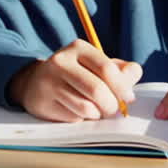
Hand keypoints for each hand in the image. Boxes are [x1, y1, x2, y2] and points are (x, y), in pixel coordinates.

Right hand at [7, 39, 142, 121]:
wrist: (34, 82)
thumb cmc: (76, 74)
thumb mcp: (96, 65)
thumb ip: (119, 70)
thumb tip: (133, 77)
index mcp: (78, 48)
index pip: (106, 68)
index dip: (122, 86)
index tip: (129, 98)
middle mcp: (61, 62)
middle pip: (97, 90)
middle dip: (111, 105)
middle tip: (112, 110)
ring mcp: (49, 82)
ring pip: (86, 107)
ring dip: (97, 114)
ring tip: (96, 110)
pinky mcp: (42, 103)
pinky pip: (73, 118)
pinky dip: (82, 119)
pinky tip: (78, 112)